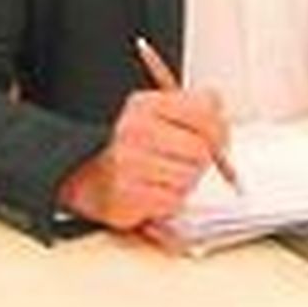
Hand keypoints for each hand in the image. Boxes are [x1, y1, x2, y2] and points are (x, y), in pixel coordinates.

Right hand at [57, 88, 228, 230]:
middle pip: (202, 150)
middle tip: (184, 161)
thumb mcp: (159, 114)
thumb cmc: (130, 145)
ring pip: (190, 178)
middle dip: (200, 160)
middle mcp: (135, 131)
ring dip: (183, 182)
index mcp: (146, 105)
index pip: (205, 111)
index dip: (219, 129)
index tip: (217, 138)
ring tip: (161, 176)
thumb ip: (198, 114)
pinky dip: (169, 201)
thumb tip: (225, 140)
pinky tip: (151, 191)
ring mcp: (129, 165)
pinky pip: (174, 201)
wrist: (82, 172)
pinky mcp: (128, 198)